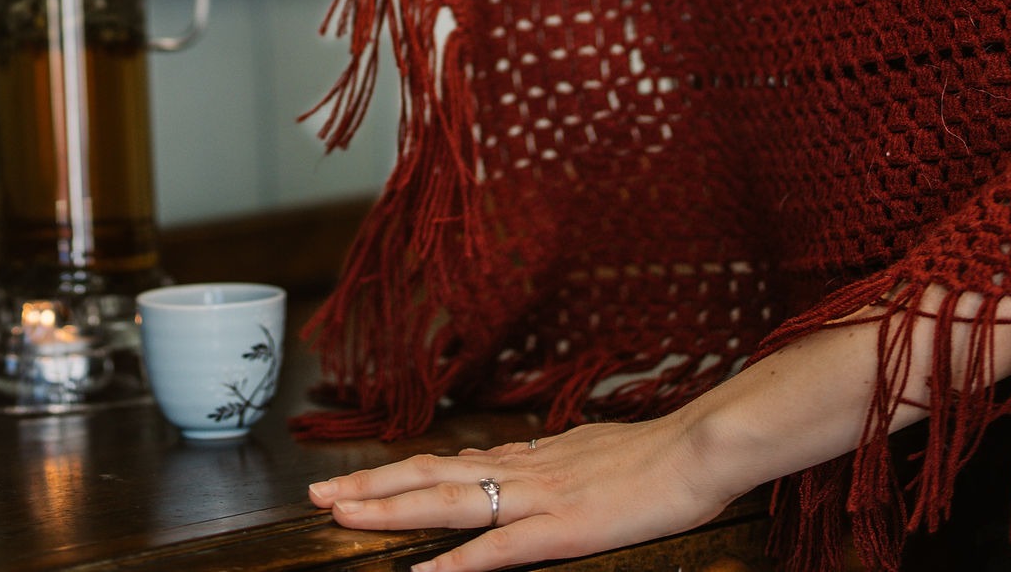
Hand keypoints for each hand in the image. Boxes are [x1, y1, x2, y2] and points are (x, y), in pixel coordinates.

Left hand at [307, 411, 739, 570]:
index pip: (446, 464)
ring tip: (343, 518)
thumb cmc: (649, 454)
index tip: (351, 480)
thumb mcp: (583, 448)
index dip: (396, 473)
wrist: (694, 448)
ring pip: (449, 502)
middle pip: (430, 477)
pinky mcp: (564, 529)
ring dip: (391, 512)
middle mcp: (520, 469)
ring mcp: (539, 497)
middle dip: (370, 488)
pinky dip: (458, 562)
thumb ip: (541, 460)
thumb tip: (506, 461)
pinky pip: (502, 549)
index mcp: (526, 455)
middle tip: (316, 495)